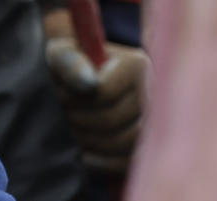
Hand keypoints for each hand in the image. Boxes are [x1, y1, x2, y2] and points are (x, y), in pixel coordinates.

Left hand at [45, 35, 146, 173]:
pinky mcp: (150, 146)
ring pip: (123, 143)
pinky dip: (102, 162)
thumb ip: (70, 63)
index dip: (72, 97)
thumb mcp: (62, 55)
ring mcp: (156, 122)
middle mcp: (153, 93)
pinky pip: (130, 162)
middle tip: (64, 114)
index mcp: (135, 65)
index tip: (60, 92)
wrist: (84, 82)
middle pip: (110, 119)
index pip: (102, 92)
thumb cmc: (70, 65)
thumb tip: (90, 85)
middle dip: (77, 119)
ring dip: (88, 140)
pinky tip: (84, 154)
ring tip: (72, 131)